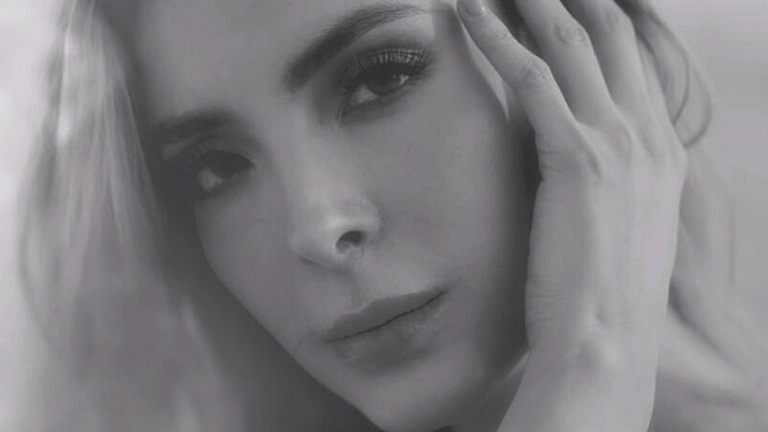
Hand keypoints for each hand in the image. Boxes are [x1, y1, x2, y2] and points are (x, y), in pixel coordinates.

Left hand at [458, 0, 687, 429]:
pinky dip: (497, 37)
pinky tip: (467, 11)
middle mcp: (646, 134)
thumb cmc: (601, 291)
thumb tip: (570, 150)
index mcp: (660, 148)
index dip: (598, 14)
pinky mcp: (577, 158)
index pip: (632, 55)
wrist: (605, 341)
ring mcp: (618, 143)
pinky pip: (534, 78)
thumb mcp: (620, 223)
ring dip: (528, 1)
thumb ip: (607, 178)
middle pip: (608, 34)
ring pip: (571, 43)